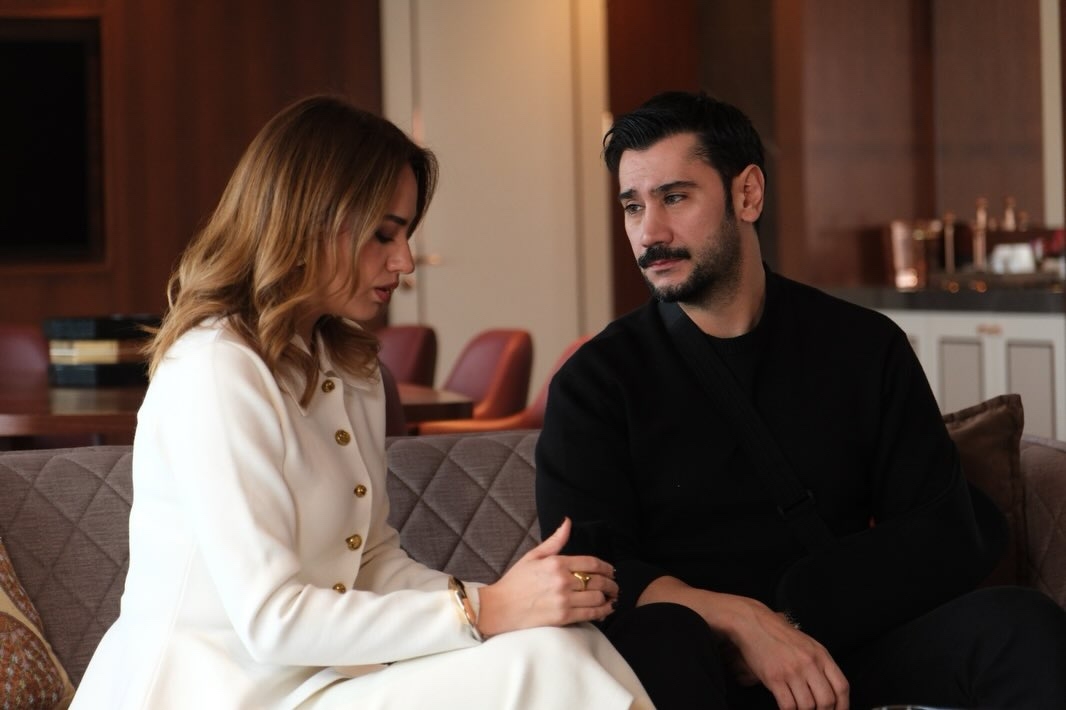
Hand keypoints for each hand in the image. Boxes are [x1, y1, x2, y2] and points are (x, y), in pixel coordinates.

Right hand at [475, 517, 617, 636]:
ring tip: (612, 598)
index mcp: (556, 563)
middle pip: (598, 580)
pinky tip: (606, 610)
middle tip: (615, 586)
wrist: (500, 607)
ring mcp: (563, 599)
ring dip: (609, 598)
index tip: (611, 571)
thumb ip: (554, 541)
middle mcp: (562, 580)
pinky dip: (603, 611)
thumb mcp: (533, 556)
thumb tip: (568, 523)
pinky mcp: (563, 617)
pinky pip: (591, 614)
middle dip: (611, 583)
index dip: (607, 567)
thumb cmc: (515, 581)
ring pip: (597, 597)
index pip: (592, 563)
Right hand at [728, 602, 848, 709]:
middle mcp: (809, 663)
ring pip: (808, 706)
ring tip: (799, 709)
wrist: (754, 624)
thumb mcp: (808, 645)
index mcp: (821, 655)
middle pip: (826, 701)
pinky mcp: (774, 677)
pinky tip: (787, 708)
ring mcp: (792, 671)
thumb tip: (830, 694)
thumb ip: (821, 666)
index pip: (841, 687)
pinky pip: (788, 705)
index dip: (843, 707)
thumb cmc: (781, 636)